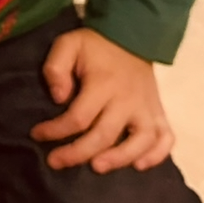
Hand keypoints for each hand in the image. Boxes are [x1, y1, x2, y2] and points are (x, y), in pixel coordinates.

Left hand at [32, 27, 173, 174]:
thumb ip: (56, 67)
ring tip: (97, 167)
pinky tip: (139, 165)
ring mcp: (146, 108)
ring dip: (120, 159)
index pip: (78, 117)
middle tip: (55, 161)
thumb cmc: (96, 46)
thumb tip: (59, 97)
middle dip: (78, 153)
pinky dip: (157, 155)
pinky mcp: (158, 112)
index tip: (37, 134)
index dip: (55, 131)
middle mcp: (128, 100)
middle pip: (105, 135)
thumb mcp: (69, 44)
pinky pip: (165, 138)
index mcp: (103, 84)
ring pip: (140, 141)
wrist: (133, 36)